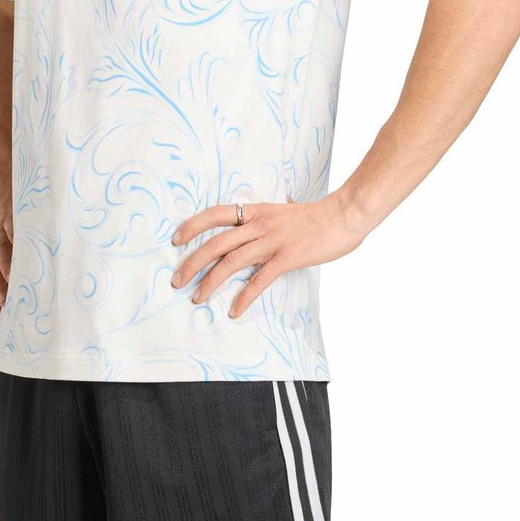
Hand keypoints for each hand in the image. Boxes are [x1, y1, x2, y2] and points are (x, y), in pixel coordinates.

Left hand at [0, 195, 12, 319]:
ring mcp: (0, 233)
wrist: (2, 197)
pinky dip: (16, 238)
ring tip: (13, 279)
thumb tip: (23, 295)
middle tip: (7, 304)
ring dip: (5, 266)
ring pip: (0, 251)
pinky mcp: (10, 218)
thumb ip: (8, 269)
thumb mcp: (2, 249)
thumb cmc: (6, 230)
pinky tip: (25, 246)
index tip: (0, 317)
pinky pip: (12, 229)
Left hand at [170, 190, 364, 318]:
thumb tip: (254, 220)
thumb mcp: (283, 211)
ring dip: (210, 281)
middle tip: (176, 280)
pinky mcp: (287, 257)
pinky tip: (234, 310)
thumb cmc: (315, 216)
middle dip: (192, 262)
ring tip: (197, 298)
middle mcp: (259, 224)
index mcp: (256, 211)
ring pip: (231, 261)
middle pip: (216, 242)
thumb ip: (266, 218)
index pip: (216, 214)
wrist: (343, 215)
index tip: (176, 239)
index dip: (193, 225)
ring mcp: (273, 240)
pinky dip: (244, 296)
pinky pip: (260, 279)